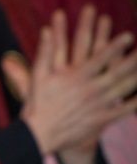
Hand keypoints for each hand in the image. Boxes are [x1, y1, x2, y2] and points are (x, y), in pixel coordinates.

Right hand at [2, 7, 136, 163]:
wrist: (39, 134)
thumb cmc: (37, 103)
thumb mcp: (38, 75)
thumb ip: (45, 51)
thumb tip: (46, 29)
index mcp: (76, 77)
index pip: (100, 58)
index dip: (116, 46)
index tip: (128, 36)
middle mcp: (91, 89)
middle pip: (118, 72)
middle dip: (134, 60)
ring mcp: (98, 105)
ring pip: (124, 88)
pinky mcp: (101, 119)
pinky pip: (124, 110)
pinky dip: (136, 102)